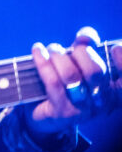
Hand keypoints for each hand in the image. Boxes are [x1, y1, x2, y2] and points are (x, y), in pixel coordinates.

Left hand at [26, 27, 121, 143]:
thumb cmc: (66, 83)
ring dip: (57, 55)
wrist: (46, 115)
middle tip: (68, 48)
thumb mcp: (79, 65)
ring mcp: (83, 108)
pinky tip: (37, 50)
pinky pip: (52, 82)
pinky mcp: (62, 112)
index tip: (115, 47)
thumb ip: (86, 48)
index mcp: (113, 89)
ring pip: (71, 75)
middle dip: (79, 52)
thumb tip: (86, 36)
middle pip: (95, 71)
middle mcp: (102, 101)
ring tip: (51, 49)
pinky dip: (42, 62)